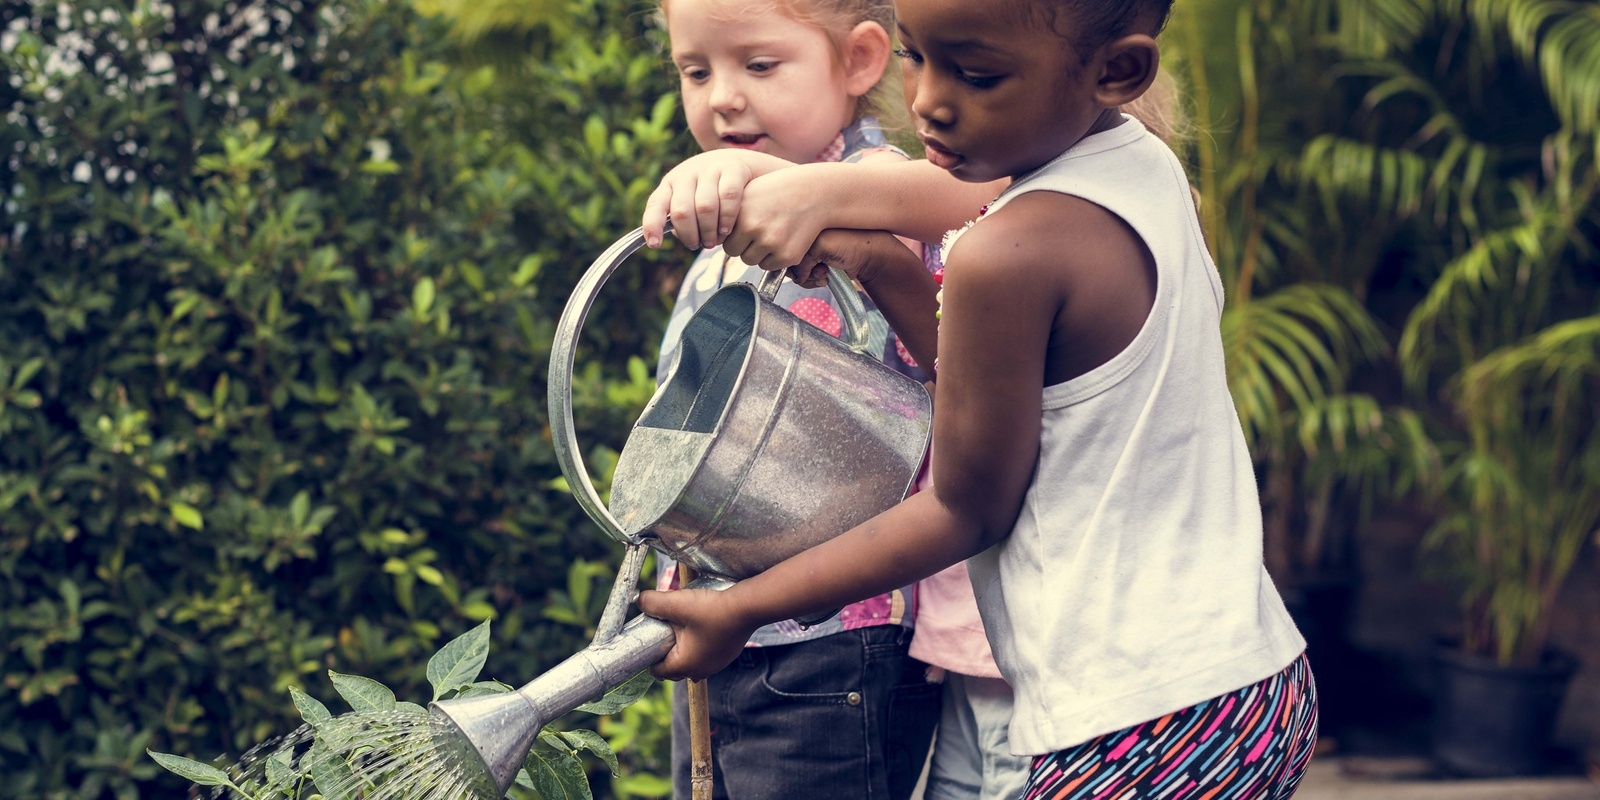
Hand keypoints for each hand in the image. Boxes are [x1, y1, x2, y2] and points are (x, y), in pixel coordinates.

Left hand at [636, 586, 758, 680]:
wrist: (748, 607)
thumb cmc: (713, 609)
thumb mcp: (677, 603)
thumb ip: (653, 603)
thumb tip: (640, 601)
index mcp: (685, 666)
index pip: (657, 671)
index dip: (649, 655)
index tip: (649, 637)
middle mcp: (701, 671)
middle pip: (673, 668)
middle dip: (666, 652)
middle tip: (665, 630)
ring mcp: (716, 665)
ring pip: (690, 661)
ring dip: (683, 648)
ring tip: (683, 625)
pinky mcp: (726, 655)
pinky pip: (705, 654)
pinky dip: (698, 644)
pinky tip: (701, 625)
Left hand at [642, 150, 789, 250]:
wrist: (739, 164)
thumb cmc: (710, 192)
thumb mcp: (690, 200)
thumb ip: (681, 219)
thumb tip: (675, 237)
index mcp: (671, 183)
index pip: (656, 204)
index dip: (653, 225)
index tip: (655, 244)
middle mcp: (687, 174)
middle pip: (682, 210)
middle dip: (689, 234)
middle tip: (698, 246)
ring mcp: (709, 169)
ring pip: (705, 206)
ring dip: (708, 230)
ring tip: (713, 242)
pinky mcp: (732, 169)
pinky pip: (728, 197)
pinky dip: (727, 218)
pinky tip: (727, 230)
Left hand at [716, 165, 844, 271]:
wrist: (814, 193)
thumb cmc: (778, 191)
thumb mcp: (748, 193)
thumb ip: (728, 213)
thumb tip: (711, 237)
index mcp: (739, 213)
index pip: (722, 240)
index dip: (733, 234)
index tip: (745, 225)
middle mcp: (753, 228)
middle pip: (735, 253)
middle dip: (744, 245)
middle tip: (760, 230)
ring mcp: (771, 243)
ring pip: (751, 261)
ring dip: (758, 252)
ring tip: (772, 232)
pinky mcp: (787, 255)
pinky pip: (769, 266)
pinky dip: (774, 257)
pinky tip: (784, 239)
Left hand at [783, 229, 898, 288]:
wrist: (870, 251)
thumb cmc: (844, 250)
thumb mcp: (815, 250)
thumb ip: (794, 252)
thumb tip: (773, 266)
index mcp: (799, 218)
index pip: (779, 244)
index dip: (791, 261)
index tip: (807, 265)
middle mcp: (801, 222)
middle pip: (781, 254)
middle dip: (797, 271)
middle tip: (816, 271)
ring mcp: (807, 231)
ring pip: (789, 263)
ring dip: (805, 276)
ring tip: (822, 271)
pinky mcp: (815, 244)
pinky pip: (801, 269)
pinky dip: (812, 276)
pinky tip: (827, 270)